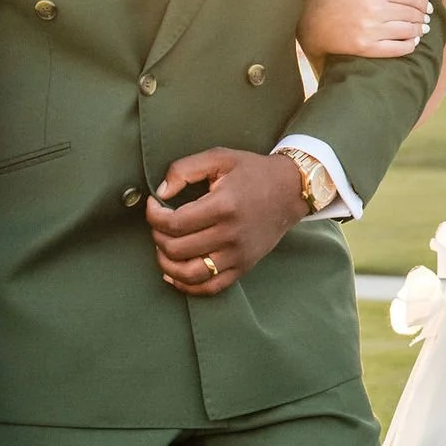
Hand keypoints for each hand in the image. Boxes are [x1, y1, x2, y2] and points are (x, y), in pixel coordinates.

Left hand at [147, 147, 306, 294]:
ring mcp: (238, 255)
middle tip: (160, 224)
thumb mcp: (220, 157)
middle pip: (177, 249)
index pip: (174, 223)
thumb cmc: (253, 172)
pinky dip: (186, 286)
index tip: (153, 206)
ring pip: (189, 274)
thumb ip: (184, 169)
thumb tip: (160, 192)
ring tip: (164, 248)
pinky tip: (174, 273)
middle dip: (158, 236)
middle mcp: (231, 235)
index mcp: (224, 206)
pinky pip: (210, 287)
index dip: (154, 216)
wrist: (291, 191)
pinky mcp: (244, 267)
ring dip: (166, 264)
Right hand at [299, 0, 433, 61]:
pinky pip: (397, 48)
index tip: (427, 7)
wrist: (315, 21)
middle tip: (426, 20)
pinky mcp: (365, 47)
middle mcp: (374, 8)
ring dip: (419, 31)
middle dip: (422, 17)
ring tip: (421, 31)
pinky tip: (412, 43)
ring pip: (407, 31)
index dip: (423, 3)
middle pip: (411, 14)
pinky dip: (409, 46)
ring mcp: (370, 29)